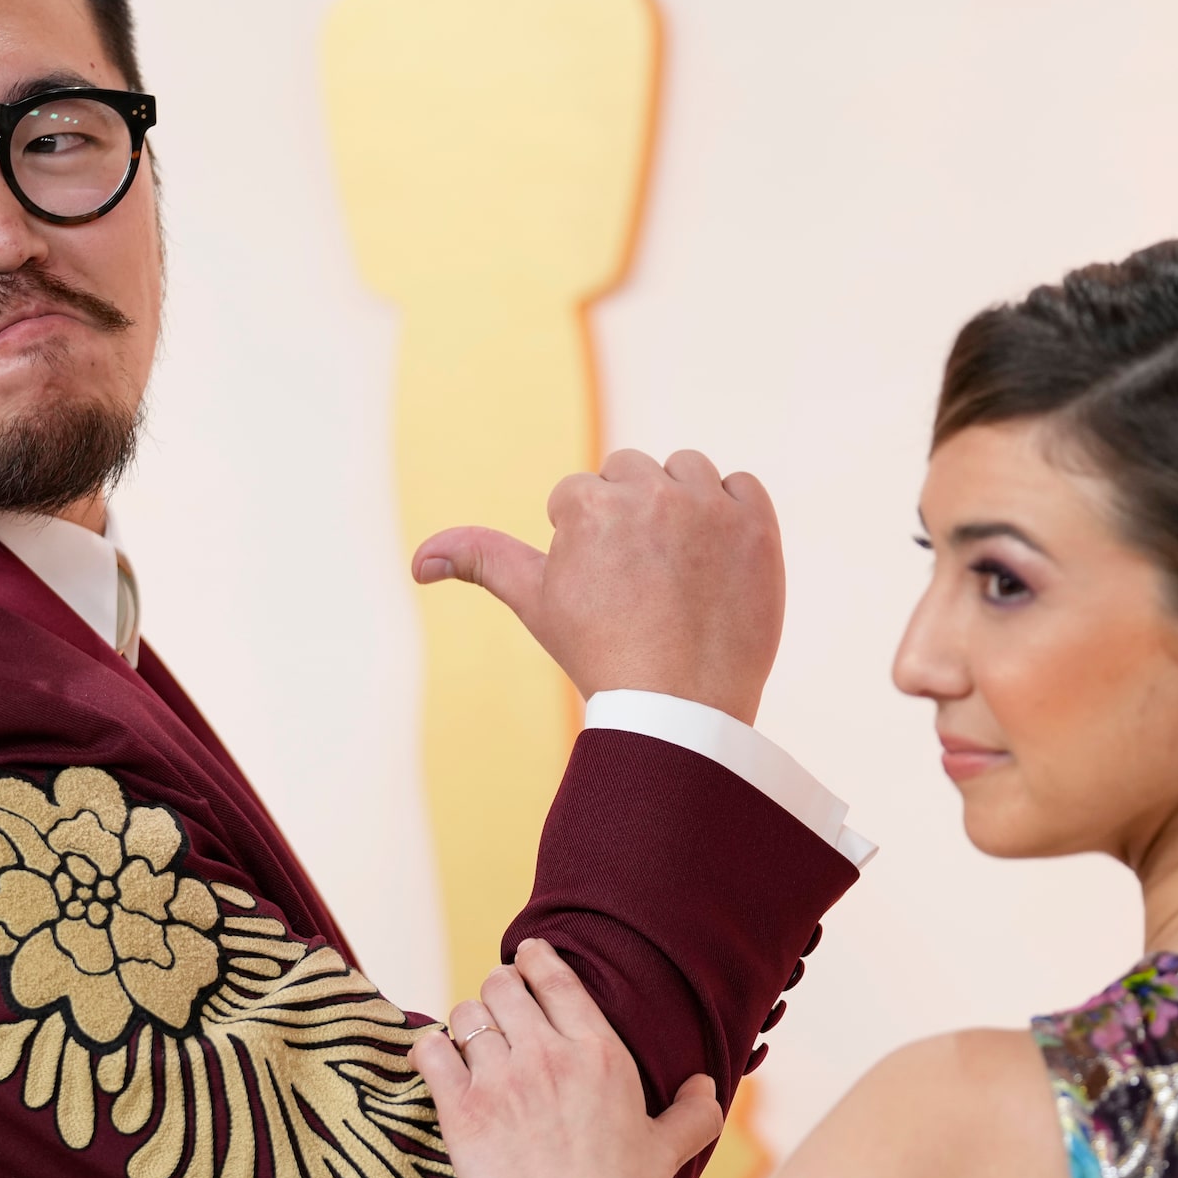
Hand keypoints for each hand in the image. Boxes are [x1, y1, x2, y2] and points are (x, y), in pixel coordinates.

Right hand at [411, 448, 783, 725]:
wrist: (683, 708)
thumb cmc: (600, 655)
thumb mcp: (534, 602)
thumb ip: (480, 560)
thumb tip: (420, 560)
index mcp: (589, 504)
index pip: (581, 494)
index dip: (585, 544)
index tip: (601, 588)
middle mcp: (651, 492)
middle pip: (632, 472)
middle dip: (630, 515)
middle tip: (638, 579)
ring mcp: (709, 507)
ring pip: (687, 470)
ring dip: (682, 504)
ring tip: (676, 568)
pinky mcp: (758, 524)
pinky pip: (743, 487)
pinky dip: (732, 515)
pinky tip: (715, 563)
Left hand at [411, 939, 724, 1177]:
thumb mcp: (670, 1150)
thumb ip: (693, 1111)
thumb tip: (706, 1084)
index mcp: (600, 1052)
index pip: (556, 978)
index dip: (535, 958)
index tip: (526, 955)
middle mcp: (548, 1054)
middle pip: (502, 986)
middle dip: (498, 990)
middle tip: (498, 1008)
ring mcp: (501, 1080)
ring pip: (466, 1016)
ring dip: (467, 1025)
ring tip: (471, 1043)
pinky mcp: (462, 1112)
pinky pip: (430, 1053)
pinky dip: (428, 1051)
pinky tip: (435, 1062)